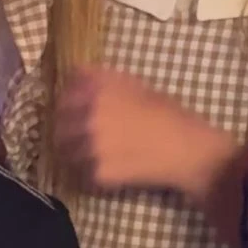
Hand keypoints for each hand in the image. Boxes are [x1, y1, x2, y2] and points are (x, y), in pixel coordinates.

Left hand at [55, 67, 233, 196]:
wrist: (188, 151)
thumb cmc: (170, 115)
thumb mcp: (138, 87)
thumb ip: (105, 80)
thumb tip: (78, 74)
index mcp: (98, 90)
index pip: (66, 90)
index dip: (71, 97)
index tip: (78, 105)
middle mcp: (88, 116)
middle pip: (59, 122)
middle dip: (68, 126)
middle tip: (85, 134)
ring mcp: (90, 146)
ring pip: (65, 149)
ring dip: (74, 150)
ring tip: (94, 153)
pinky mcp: (97, 173)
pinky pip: (81, 171)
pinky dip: (89, 171)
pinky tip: (108, 168)